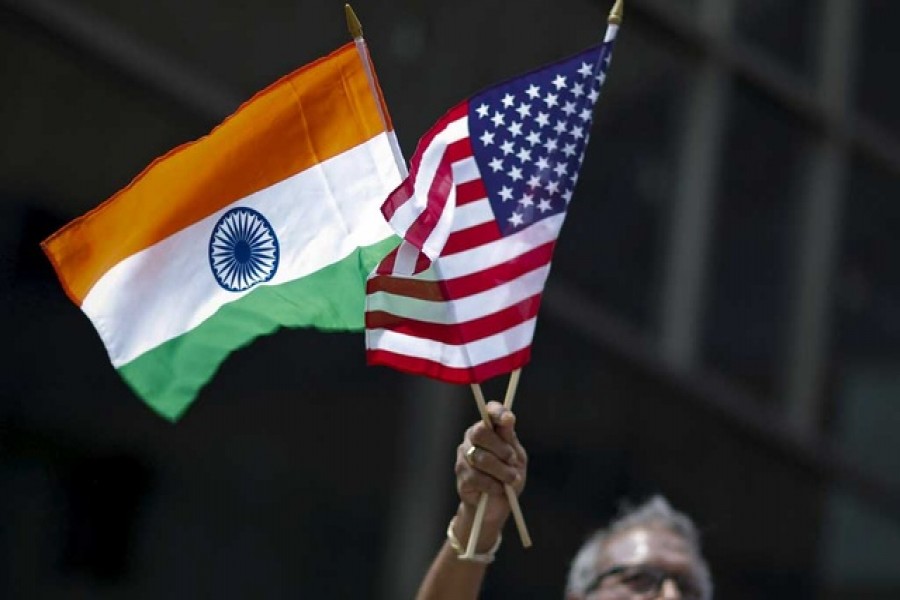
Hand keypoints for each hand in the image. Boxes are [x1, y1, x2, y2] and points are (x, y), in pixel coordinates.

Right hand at [454, 401, 526, 532]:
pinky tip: (498, 489)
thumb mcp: (516, 457)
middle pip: (480, 433)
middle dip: (500, 448)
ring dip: (501, 470)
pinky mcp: (461, 476)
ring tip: (511, 479)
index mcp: (488, 429)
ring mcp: (464, 457)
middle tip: (512, 460)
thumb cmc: (508, 477)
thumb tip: (508, 419)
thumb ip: (509, 439)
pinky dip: (492, 484)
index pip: (489, 412)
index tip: (508, 419)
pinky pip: (476, 477)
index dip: (497, 412)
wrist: (498, 506)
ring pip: (480, 457)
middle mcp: (472, 438)